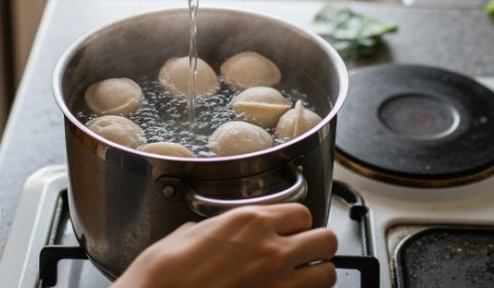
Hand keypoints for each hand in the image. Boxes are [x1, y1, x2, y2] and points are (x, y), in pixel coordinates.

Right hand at [113, 204, 338, 287]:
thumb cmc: (166, 270)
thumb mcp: (193, 232)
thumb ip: (222, 227)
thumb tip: (224, 231)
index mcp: (251, 221)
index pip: (303, 213)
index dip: (297, 223)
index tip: (290, 230)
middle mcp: (271, 249)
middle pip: (326, 240)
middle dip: (318, 246)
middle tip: (303, 251)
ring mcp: (277, 282)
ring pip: (327, 274)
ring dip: (316, 273)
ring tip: (301, 275)